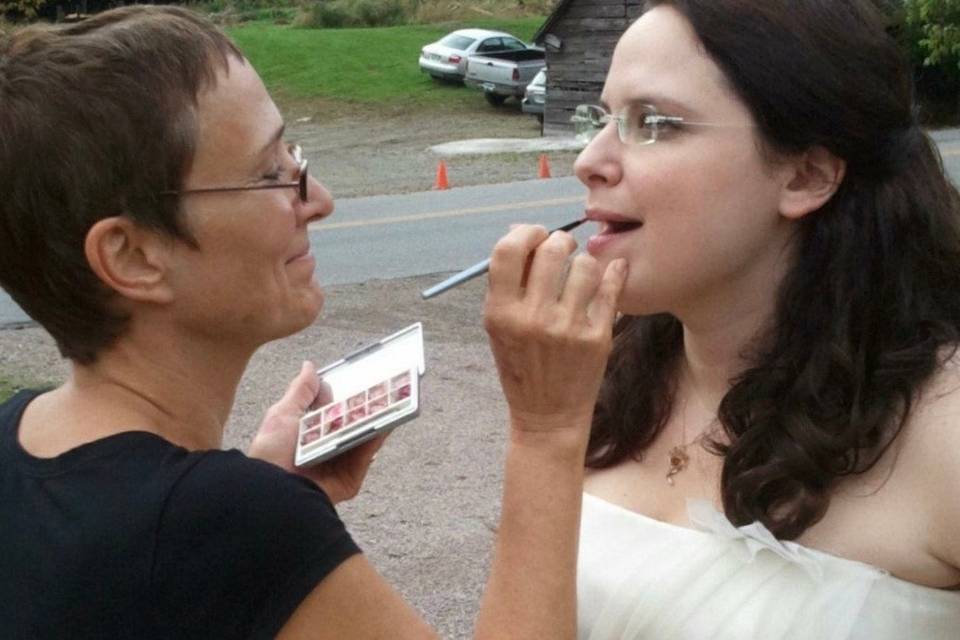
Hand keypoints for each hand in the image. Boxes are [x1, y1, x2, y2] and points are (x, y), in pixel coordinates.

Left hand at [248, 361, 386, 503]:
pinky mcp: (349, 480)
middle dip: (365, 407)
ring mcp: (339, 465)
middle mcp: (325, 450)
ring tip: (390, 399)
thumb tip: (310, 366)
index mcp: (308, 434)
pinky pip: (366, 457)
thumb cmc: (271, 454)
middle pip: (351, 425)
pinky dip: (376, 439)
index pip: (332, 412)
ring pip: (363, 439)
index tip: (361, 379)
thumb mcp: (283, 415)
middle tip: (382, 387)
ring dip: (376, 420)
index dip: (346, 396)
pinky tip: (385, 421)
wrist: (272, 489)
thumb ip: (300, 392)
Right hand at [483, 225, 626, 439]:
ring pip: (585, 265)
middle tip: (563, 248)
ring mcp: (568, 328)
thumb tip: (521, 230)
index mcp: (501, 313)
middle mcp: (533, 318)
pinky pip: (610, 288)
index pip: (508, 250)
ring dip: (585, 262)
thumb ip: (508, 281)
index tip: (535, 236)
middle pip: (551, 250)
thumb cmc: (521, 364)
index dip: (525, 233)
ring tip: (581, 273)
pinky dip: (613, 274)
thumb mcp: (500, 325)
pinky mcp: (598, 337)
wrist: (547, 415)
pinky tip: (611, 273)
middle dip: (560, 240)